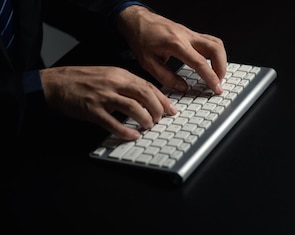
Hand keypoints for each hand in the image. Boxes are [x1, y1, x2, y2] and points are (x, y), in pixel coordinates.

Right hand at [40, 66, 177, 140]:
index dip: (163, 99)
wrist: (55, 83)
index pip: (148, 86)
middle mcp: (113, 83)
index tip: (172, 109)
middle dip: (157, 109)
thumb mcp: (108, 76)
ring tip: (148, 126)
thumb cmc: (82, 80)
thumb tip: (147, 99)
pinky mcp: (92, 110)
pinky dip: (125, 130)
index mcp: (119, 74)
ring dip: (145, 119)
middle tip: (161, 119)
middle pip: (145, 95)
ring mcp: (103, 96)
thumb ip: (126, 85)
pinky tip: (133, 135)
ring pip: (132, 107)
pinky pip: (112, 122)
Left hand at [117, 5, 227, 94]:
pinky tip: (212, 63)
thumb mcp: (147, 62)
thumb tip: (182, 87)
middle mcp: (187, 36)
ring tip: (217, 75)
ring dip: (221, 60)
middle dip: (221, 68)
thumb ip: (166, 77)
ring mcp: (191, 33)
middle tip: (218, 82)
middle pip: (215, 49)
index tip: (216, 88)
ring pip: (217, 43)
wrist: (138, 20)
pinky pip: (211, 42)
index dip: (211, 77)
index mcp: (175, 44)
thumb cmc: (141, 38)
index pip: (200, 62)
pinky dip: (216, 54)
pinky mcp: (192, 34)